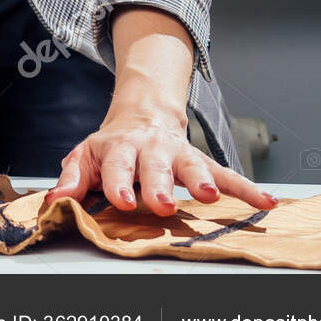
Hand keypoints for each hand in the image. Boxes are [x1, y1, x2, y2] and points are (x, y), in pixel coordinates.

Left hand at [43, 103, 277, 215]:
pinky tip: (266, 202)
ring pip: (191, 164)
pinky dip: (247, 188)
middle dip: (158, 184)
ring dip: (201, 180)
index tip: (124, 201)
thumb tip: (54, 199)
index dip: (119, 183)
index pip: (116, 166)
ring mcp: (178, 153)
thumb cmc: (110, 147)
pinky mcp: (202, 162)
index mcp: (118, 148)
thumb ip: (71, 178)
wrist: (140, 117)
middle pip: (154, 166)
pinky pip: (227, 174)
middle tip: (162, 203)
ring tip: (208, 196)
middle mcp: (150, 148)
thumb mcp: (84, 156)